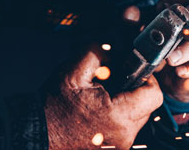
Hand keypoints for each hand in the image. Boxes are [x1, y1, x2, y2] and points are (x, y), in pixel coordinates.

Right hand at [44, 49, 162, 148]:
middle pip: (146, 106)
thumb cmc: (51, 109)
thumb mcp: (72, 72)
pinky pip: (125, 129)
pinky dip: (116, 117)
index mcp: (117, 116)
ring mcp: (119, 147)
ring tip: (101, 99)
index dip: (147, 78)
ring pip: (136, 118)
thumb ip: (97, 53)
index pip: (153, 94)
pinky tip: (98, 112)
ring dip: (124, 104)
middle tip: (112, 83)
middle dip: (133, 90)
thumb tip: (112, 49)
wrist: (35, 135)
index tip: (134, 71)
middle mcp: (123, 136)